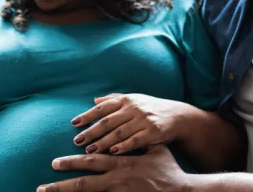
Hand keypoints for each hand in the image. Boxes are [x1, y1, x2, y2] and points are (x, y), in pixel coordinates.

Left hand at [37, 144, 188, 191]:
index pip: (92, 161)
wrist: (183, 191)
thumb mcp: (154, 148)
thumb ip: (136, 138)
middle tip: (42, 186)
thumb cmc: (168, 168)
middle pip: (85, 183)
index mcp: (122, 164)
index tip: (55, 163)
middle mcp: (118, 179)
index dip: (73, 162)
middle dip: (62, 184)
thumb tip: (124, 127)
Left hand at [71, 94, 190, 154]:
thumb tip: (94, 99)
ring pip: (119, 132)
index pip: (103, 107)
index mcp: (127, 99)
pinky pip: (135, 140)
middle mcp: (134, 107)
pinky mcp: (153, 131)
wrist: (179, 116)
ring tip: (90, 150)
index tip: (74, 123)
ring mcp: (144, 119)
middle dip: (91, 131)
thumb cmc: (152, 108)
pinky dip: (123, 146)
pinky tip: (112, 152)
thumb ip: (115, 99)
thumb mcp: (135, 99)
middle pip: (108, 121)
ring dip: (103, 142)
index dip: (88, 115)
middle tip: (77, 141)